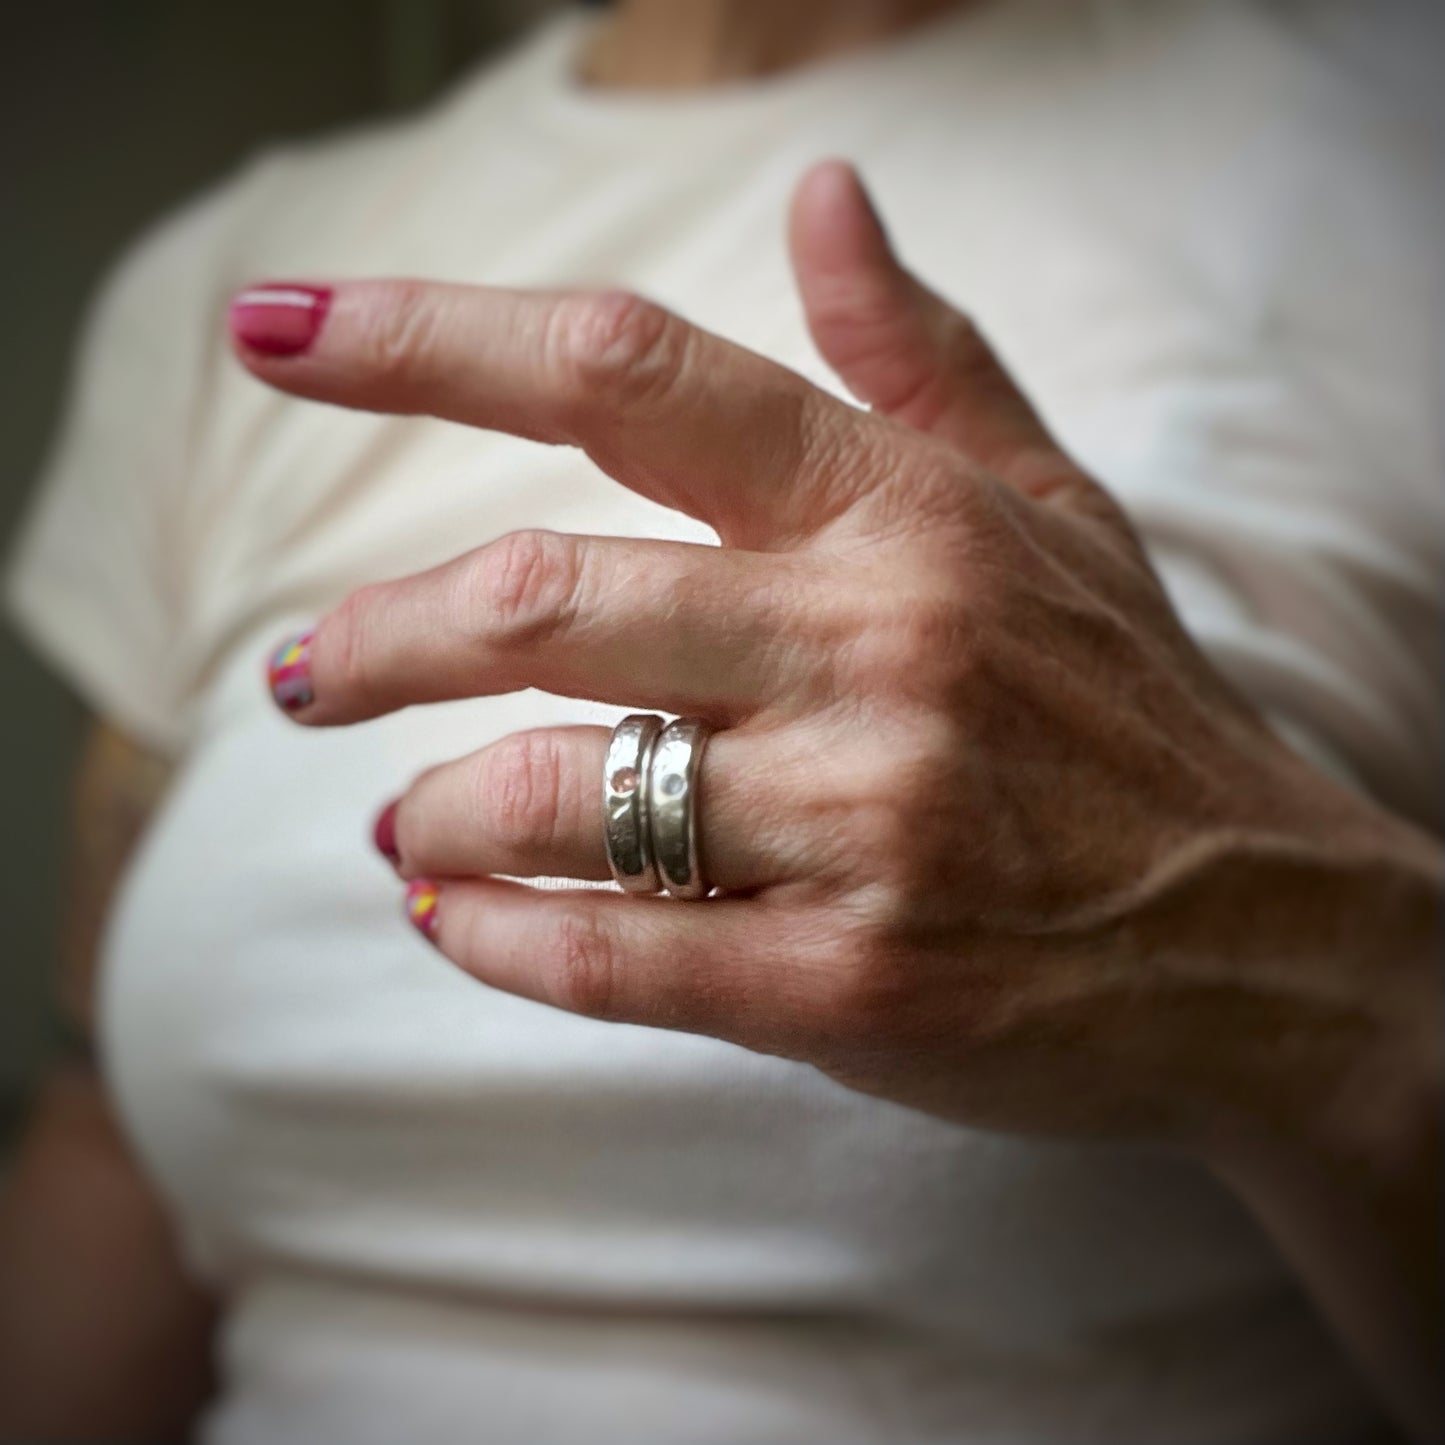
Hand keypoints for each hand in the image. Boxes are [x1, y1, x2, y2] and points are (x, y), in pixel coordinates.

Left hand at [233, 162, 1437, 1146]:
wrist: (1272, 939)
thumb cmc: (1136, 715)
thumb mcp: (1051, 508)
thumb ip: (921, 360)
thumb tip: (825, 194)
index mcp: (899, 513)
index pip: (626, 375)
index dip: (425, 338)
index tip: (277, 329)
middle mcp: (875, 645)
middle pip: (542, 596)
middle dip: (380, 639)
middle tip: (303, 674)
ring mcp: (869, 820)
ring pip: (561, 791)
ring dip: (438, 813)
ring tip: (401, 828)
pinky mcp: (857, 982)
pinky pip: (617, 955)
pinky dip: (502, 945)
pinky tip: (461, 928)